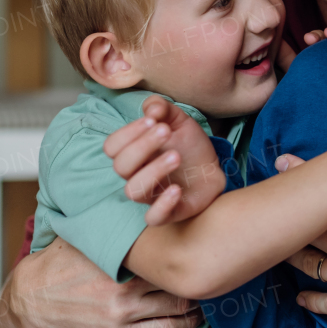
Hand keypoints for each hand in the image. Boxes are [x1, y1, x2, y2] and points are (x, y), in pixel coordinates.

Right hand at [0, 237, 201, 327]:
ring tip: (210, 289)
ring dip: (195, 300)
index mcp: (116, 260)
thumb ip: (107, 222)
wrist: (34, 301)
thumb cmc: (61, 262)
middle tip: (212, 264)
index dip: (185, 245)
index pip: (161, 252)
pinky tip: (197, 317)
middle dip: (194, 272)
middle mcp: (122, 289)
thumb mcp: (83, 236)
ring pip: (174, 308)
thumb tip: (127, 191)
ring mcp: (122, 315)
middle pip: (173, 280)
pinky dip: (184, 325)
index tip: (202, 239)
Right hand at [104, 95, 216, 224]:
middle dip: (142, 146)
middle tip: (166, 132)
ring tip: (176, 156)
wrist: (214, 167)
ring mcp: (152, 195)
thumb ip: (162, 109)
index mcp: (134, 153)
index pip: (112, 147)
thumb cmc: (189, 145)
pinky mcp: (170, 212)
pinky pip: (153, 218)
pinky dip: (162, 205)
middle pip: (121, 167)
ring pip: (134, 191)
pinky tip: (177, 188)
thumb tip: (151, 109)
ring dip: (153, 171)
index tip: (153, 120)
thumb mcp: (178, 120)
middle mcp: (137, 175)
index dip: (127, 133)